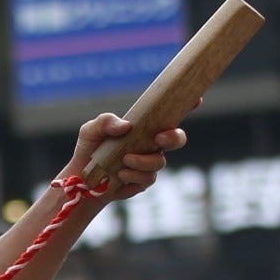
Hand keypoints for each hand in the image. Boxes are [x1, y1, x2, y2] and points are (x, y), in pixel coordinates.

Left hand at [68, 112, 185, 196]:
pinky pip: (148, 178)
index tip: (197, 98)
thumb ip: (105, 122)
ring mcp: (150, 163)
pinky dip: (135, 175)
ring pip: (160, 161)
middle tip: (158, 137)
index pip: (169, 114)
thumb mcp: (91, 130)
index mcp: (144, 126)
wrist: (82, 180)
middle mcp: (151, 143)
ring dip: (144, 160)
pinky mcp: (143, 181)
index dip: (187, 105)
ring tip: (125, 160)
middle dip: (173, 137)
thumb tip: (126, 126)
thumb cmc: (90, 149)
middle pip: (177, 139)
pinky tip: (121, 174)